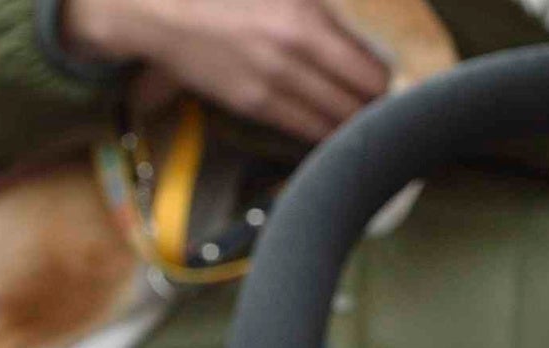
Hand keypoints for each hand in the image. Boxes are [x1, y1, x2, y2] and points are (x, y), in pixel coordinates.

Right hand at [61, 0, 393, 139]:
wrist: (168, 12)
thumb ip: (321, 17)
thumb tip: (354, 46)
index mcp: (308, 18)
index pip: (370, 68)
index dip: (381, 84)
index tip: (378, 88)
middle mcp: (297, 50)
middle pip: (360, 101)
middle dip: (370, 110)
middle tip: (368, 112)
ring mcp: (275, 80)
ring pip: (335, 121)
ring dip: (348, 127)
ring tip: (350, 125)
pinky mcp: (253, 103)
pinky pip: (305, 130)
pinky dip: (321, 134)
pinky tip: (324, 131)